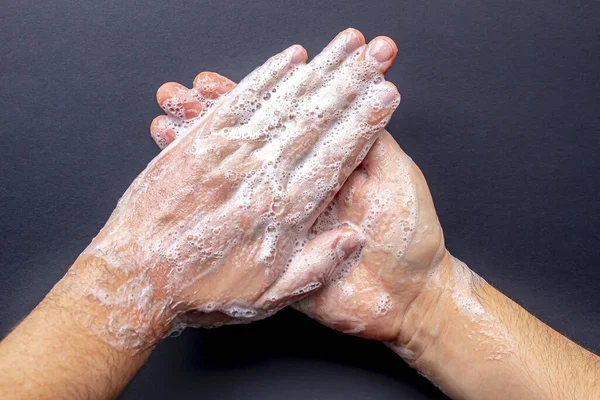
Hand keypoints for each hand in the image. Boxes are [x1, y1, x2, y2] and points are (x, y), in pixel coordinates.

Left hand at [61, 29, 399, 348]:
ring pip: (284, 102)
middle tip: (375, 55)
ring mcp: (228, 154)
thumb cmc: (200, 292)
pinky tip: (290, 58)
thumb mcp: (267, 297)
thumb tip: (353, 238)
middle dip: (351, 83)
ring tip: (346, 46)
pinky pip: (240, 101)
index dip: (365, 122)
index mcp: (283, 212)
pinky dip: (267, 76)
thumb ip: (315, 267)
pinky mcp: (199, 142)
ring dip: (319, 69)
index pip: (335, 156)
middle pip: (316, 119)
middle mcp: (260, 175)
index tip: (386, 94)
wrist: (134, 280)